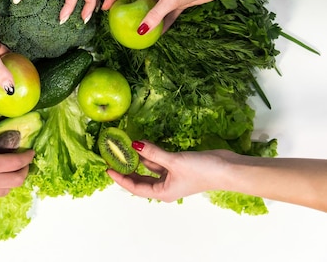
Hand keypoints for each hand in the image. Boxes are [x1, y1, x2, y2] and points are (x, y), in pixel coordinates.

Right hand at [101, 0, 233, 31]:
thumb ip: (155, 14)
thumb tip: (141, 30)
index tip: (104, 8)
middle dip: (125, 5)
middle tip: (116, 19)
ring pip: (151, 5)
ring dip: (144, 16)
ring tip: (134, 28)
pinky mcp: (179, 0)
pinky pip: (166, 13)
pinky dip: (161, 21)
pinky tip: (157, 33)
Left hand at [107, 140, 231, 201]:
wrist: (228, 169)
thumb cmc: (203, 171)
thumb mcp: (173, 161)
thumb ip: (152, 153)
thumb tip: (134, 145)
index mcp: (162, 192)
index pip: (134, 187)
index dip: (120, 178)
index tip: (108, 168)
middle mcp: (165, 187)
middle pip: (139, 179)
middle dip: (126, 169)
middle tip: (113, 158)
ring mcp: (172, 177)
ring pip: (149, 168)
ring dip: (139, 159)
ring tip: (124, 148)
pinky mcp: (178, 167)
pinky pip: (159, 161)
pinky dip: (151, 154)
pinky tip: (143, 145)